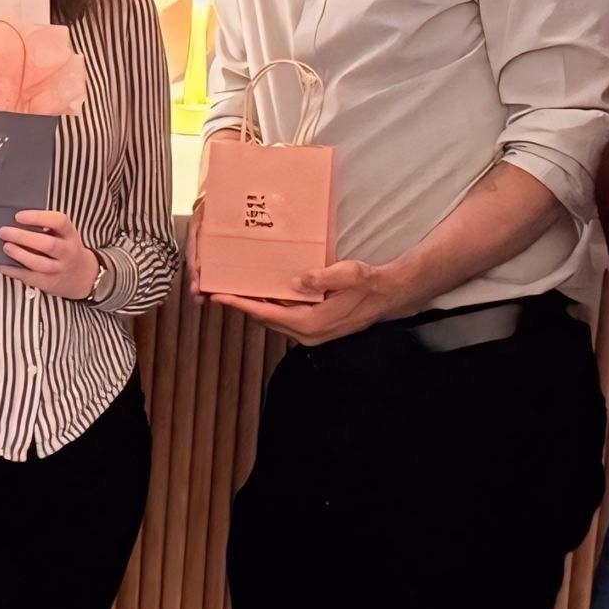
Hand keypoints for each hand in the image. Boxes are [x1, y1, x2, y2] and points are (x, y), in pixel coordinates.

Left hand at [0, 207, 103, 300]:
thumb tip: (14, 220)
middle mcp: (67, 252)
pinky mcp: (48, 283)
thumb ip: (47, 226)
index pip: (59, 221)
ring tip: (5, 247)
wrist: (83, 276)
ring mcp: (58, 269)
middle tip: (3, 231)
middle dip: (23, 237)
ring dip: (19, 254)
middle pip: (48, 245)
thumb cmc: (66, 249)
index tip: (18, 216)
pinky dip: (11, 270)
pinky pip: (28, 277)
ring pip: (39, 263)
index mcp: (70, 234)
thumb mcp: (64, 235)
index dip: (38, 217)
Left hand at [211, 259, 407, 347]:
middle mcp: (307, 334)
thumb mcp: (347, 274)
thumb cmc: (369, 283)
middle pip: (265, 320)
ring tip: (237, 290)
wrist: (389, 295)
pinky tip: (265, 293)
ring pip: (274, 320)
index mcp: (310, 323)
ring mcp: (311, 334)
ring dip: (257, 307)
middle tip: (221, 289)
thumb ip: (321, 278)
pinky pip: (285, 318)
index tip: (219, 297)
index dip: (241, 305)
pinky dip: (272, 307)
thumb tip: (296, 281)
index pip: (266, 314)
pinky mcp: (315, 328)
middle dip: (243, 306)